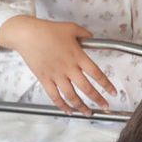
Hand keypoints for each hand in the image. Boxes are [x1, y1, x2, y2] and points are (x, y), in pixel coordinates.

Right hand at [0, 16, 116, 114]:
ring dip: (81, 106)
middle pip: (86, 88)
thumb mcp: (71, 28)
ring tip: (88, 113)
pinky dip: (62, 105)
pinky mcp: (44, 79)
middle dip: (98, 99)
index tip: (113, 92)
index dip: (106, 84)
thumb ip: (85, 34)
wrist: (27, 34)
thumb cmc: (48, 30)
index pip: (97, 73)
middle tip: (105, 106)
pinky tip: (68, 111)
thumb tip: (92, 38)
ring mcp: (56, 75)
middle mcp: (68, 68)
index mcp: (78, 56)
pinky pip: (54, 96)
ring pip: (71, 96)